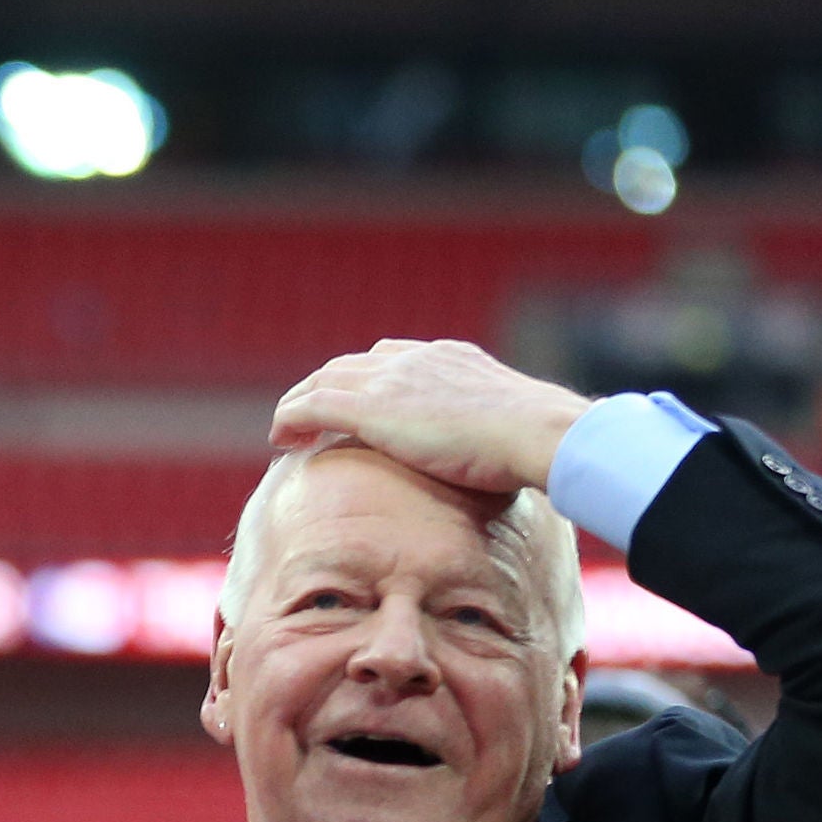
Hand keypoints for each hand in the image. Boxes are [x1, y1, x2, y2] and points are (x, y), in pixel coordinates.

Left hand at [270, 339, 591, 497]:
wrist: (541, 433)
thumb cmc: (541, 443)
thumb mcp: (515, 430)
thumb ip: (499, 435)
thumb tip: (513, 464)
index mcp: (451, 358)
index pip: (392, 358)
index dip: (366, 380)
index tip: (356, 403)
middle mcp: (417, 358)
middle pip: (351, 365)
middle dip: (325, 386)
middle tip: (309, 417)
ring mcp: (393, 380)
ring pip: (324, 380)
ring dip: (300, 403)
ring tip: (286, 431)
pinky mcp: (373, 407)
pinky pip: (313, 404)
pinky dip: (291, 417)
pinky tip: (280, 440)